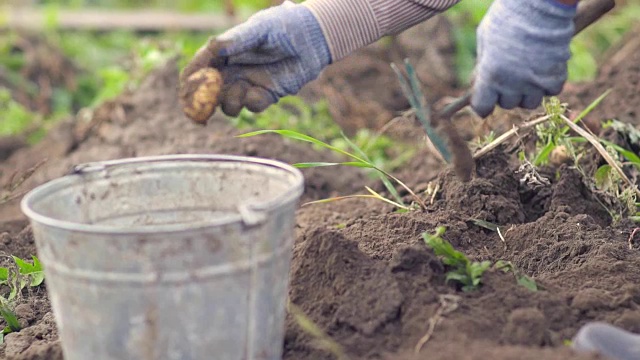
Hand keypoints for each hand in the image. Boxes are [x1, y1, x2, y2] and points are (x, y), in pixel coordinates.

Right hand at [180, 0, 330, 117]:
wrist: (314, 38)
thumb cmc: (285, 25)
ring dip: (230, 102)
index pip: (200, 68)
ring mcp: (248, 83)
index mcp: (225, 51)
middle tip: (201, 110)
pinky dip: (253, 102)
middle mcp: (233, 70)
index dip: (191, 80)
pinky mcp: (266, 95)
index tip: (188, 90)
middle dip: (202, 103)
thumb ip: (238, 39)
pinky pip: (253, 106)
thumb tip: (213, 48)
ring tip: (240, 91)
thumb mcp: (260, 28)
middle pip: (208, 92)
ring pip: (228, 104)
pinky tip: (261, 92)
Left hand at [470, 0, 576, 117]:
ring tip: (527, 75)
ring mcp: (534, 83)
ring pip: (529, 103)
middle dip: (506, 93)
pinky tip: (545, 69)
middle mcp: (511, 84)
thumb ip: (483, 63)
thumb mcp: (484, 38)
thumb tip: (480, 80)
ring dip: (527, 93)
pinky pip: (551, 92)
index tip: (486, 101)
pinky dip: (548, 84)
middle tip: (509, 77)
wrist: (540, 6)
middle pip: (507, 104)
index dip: (483, 104)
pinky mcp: (555, 77)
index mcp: (490, 76)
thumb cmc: (508, 18)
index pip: (482, 107)